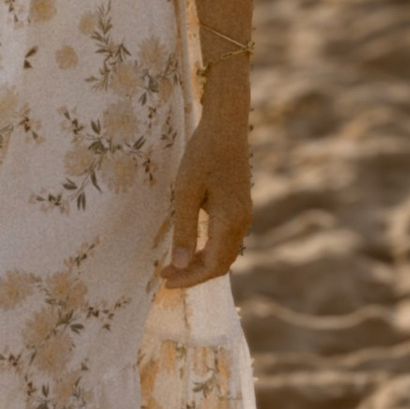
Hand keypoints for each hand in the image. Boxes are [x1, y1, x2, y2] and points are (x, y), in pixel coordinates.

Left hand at [160, 104, 250, 289]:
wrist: (226, 127)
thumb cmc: (202, 156)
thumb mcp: (185, 192)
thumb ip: (183, 230)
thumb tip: (179, 264)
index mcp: (229, 221)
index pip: (211, 265)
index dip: (189, 278)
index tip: (165, 280)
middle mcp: (242, 222)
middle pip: (220, 264)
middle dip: (194, 274)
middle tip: (165, 274)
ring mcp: (244, 215)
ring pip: (225, 253)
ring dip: (201, 262)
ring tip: (174, 263)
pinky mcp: (241, 207)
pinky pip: (227, 240)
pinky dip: (209, 249)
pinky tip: (190, 244)